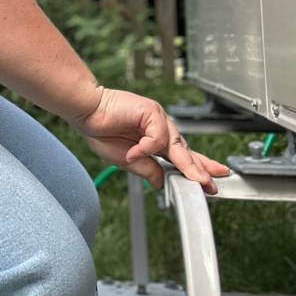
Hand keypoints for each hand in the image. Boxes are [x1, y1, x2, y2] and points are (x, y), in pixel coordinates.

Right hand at [71, 87, 231, 193]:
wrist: (84, 111)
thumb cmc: (100, 130)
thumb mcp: (127, 160)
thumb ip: (147, 170)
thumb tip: (161, 184)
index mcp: (154, 139)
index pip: (181, 156)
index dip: (197, 168)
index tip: (210, 181)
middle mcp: (159, 128)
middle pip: (185, 151)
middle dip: (199, 169)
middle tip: (211, 184)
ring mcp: (157, 119)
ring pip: (177, 145)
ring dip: (187, 165)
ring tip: (196, 180)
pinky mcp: (151, 112)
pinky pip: (157, 137)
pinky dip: (145, 148)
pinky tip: (133, 153)